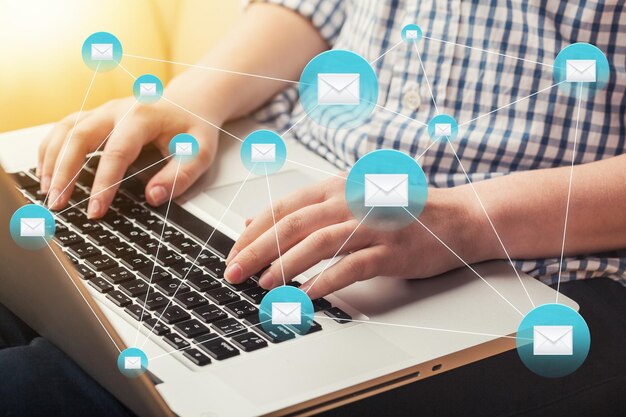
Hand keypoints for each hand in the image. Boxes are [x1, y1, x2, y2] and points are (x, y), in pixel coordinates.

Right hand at [38, 82, 223, 217]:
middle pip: (80, 136)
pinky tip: (46, 172)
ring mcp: (103, 111)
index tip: (95, 210)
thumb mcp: (200, 152)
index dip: (104, 183)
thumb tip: (154, 197)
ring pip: (66, 130)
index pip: (117, 152)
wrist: (189, 101)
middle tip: (58, 203)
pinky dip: (51, 149)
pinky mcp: (95, 116)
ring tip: (48, 192)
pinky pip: (64, 128)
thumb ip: (180, 175)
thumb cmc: (193, 127)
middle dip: (65, 172)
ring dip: (52, 160)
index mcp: (143, 116)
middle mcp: (117, 110)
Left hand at [224, 176, 491, 299]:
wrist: (454, 217)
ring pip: (319, 243)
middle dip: (257, 250)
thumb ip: (304, 210)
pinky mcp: (392, 249)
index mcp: (336, 186)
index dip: (253, 232)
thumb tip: (256, 222)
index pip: (283, 207)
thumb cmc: (397, 210)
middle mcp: (351, 200)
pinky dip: (326, 279)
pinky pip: (352, 265)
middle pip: (293, 224)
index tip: (233, 253)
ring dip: (286, 264)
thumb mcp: (348, 200)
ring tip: (264, 284)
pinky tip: (307, 293)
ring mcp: (373, 224)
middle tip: (235, 272)